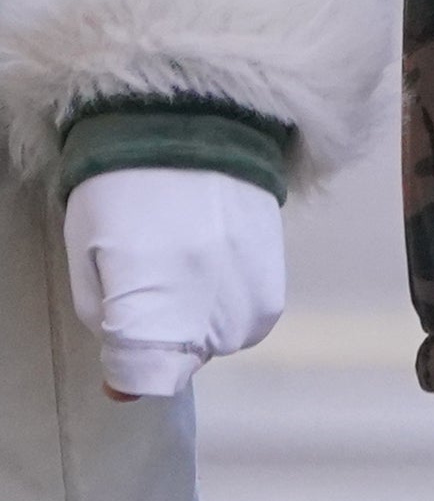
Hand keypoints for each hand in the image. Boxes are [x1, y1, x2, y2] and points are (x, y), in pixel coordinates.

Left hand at [64, 167, 284, 397]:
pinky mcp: (278, 267)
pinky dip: (232, 302)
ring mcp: (250, 287)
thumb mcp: (88, 258)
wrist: (190, 116)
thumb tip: (124, 385)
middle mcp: (209, 306)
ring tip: (186, 265)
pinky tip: (215, 260)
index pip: (146, 375)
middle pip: (185, 361)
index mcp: (152, 301)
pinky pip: (254, 315)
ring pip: (223, 342)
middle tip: (150, 277)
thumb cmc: (119, 187)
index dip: (125, 365)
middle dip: (163, 336)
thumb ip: (104, 323)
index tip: (119, 333)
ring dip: (201, 322)